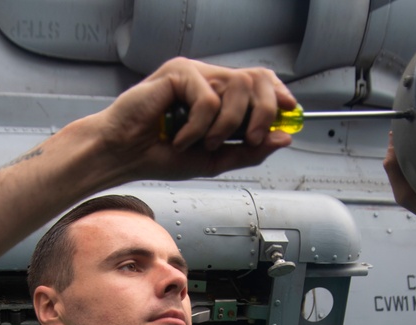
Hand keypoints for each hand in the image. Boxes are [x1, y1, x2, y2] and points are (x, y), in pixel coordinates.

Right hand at [94, 58, 296, 181]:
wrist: (124, 156)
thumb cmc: (160, 155)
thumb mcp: (215, 160)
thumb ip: (249, 150)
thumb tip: (283, 139)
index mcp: (219, 95)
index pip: (260, 82)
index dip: (279, 96)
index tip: (291, 115)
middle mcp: (209, 79)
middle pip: (257, 78)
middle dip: (263, 112)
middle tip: (253, 138)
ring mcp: (194, 73)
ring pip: (237, 88)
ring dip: (227, 126)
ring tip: (203, 143)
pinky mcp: (177, 73)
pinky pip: (209, 100)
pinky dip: (199, 128)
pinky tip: (180, 138)